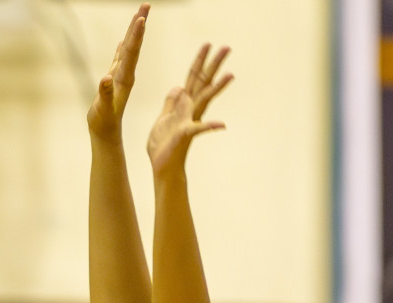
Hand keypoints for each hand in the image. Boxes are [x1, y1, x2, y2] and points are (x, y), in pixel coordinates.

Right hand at [87, 3, 148, 142]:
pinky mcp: (115, 80)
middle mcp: (126, 74)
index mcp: (125, 79)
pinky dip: (123, 47)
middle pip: (134, 45)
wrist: (106, 133)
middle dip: (139, 25)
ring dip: (134, 32)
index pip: (132, 52)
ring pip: (129, 49)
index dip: (136, 35)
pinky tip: (124, 40)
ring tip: (139, 15)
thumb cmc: (103, 123)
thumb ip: (105, 95)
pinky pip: (121, 58)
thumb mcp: (104, 110)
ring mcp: (122, 76)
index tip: (141, 18)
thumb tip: (106, 79)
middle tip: (146, 5)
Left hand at [147, 43, 231, 175]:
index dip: (199, 61)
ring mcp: (190, 121)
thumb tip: (177, 87)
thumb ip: (171, 103)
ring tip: (230, 74)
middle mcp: (190, 110)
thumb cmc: (162, 145)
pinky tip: (222, 125)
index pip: (192, 78)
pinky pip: (199, 129)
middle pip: (203, 83)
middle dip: (214, 65)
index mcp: (183, 105)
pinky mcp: (185, 135)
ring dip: (217, 87)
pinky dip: (210, 127)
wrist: (162, 166)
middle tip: (227, 47)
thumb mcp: (163, 119)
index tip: (208, 44)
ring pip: (205, 100)